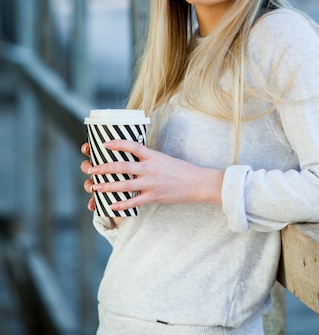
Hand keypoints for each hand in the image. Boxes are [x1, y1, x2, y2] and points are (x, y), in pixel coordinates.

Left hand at [82, 139, 224, 213]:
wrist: (196, 182)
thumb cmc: (179, 169)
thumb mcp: (162, 158)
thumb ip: (147, 158)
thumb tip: (131, 156)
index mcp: (153, 156)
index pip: (133, 146)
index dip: (118, 144)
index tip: (104, 144)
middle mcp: (150, 168)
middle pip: (123, 166)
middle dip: (105, 168)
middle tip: (91, 168)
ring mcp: (151, 183)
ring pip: (125, 185)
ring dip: (108, 186)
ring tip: (95, 187)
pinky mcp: (154, 196)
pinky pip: (135, 201)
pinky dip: (122, 204)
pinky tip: (112, 205)